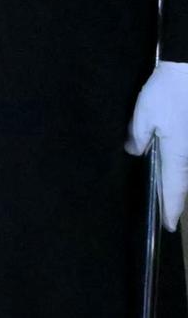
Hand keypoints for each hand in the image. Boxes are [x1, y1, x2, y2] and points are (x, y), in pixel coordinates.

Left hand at [137, 60, 187, 231]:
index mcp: (178, 154)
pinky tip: (174, 159)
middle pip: (185, 181)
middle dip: (177, 197)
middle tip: (170, 212)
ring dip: (181, 179)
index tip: (168, 226)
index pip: (174, 189)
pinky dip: (182, 162)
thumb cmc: (168, 92)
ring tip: (172, 190)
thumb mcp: (143, 115)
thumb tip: (135, 151)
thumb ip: (137, 137)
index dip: (170, 208)